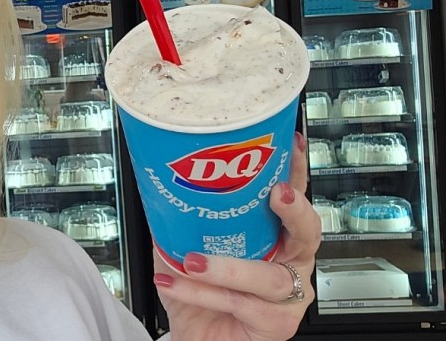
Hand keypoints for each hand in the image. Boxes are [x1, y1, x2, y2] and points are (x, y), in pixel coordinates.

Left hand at [152, 131, 319, 340]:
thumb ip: (180, 221)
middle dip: (294, 209)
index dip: (295, 170)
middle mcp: (291, 263)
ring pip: (267, 276)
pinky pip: (240, 304)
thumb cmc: (199, 296)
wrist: (196, 337)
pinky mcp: (277, 324)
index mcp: (276, 238)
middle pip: (308, 233)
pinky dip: (202, 293)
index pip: (292, 198)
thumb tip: (159, 188)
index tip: (289, 144)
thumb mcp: (184, 249)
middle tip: (275, 193)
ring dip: (227, 266)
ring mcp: (288, 296)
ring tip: (193, 259)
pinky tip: (177, 282)